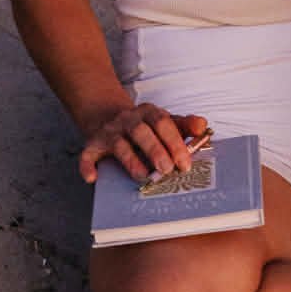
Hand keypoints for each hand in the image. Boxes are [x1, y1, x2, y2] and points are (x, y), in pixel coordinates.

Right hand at [78, 104, 209, 184]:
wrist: (108, 115)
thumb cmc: (145, 126)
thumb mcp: (165, 121)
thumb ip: (185, 125)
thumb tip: (203, 126)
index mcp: (149, 113)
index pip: (163, 123)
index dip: (174, 143)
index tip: (185, 164)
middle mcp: (128, 120)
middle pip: (141, 132)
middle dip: (155, 150)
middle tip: (167, 170)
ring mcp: (110, 132)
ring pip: (119, 144)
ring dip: (130, 160)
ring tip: (143, 176)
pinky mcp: (93, 144)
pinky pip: (88, 154)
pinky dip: (87, 166)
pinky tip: (92, 178)